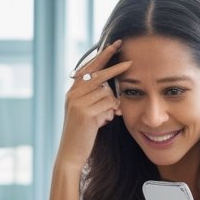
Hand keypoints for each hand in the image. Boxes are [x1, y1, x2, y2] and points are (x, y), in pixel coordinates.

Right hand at [54, 41, 131, 171]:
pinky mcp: (85, 112)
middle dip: (115, 66)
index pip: (88, 68)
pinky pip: (108, 105)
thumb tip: (112, 94)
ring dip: (112, 105)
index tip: (114, 45)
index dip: (101, 56)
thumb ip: (96, 100)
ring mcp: (78, 102)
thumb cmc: (82, 135)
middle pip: (98, 74)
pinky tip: (105, 121)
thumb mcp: (88, 114)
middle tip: (128, 56)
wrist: (71, 154)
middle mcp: (73, 94)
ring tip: (107, 117)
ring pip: (106, 92)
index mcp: (72, 92)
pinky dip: (111, 113)